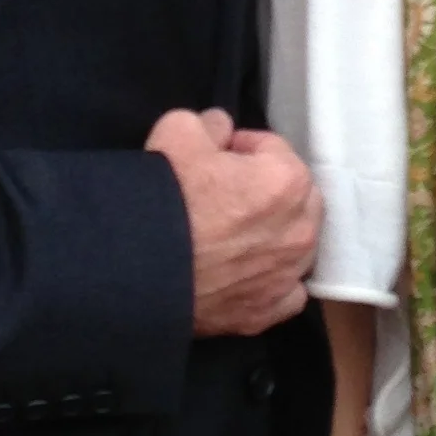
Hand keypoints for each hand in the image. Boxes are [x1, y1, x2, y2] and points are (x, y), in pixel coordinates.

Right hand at [146, 107, 319, 335]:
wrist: (135, 270)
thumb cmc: (164, 199)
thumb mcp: (178, 132)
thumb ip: (210, 123)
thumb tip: (221, 129)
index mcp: (287, 181)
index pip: (273, 150)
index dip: (243, 149)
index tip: (217, 157)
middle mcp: (300, 230)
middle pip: (294, 198)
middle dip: (268, 190)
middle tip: (226, 193)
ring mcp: (286, 275)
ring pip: (295, 245)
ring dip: (274, 234)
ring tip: (233, 234)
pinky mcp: (267, 312)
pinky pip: (286, 291)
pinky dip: (272, 280)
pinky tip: (247, 273)